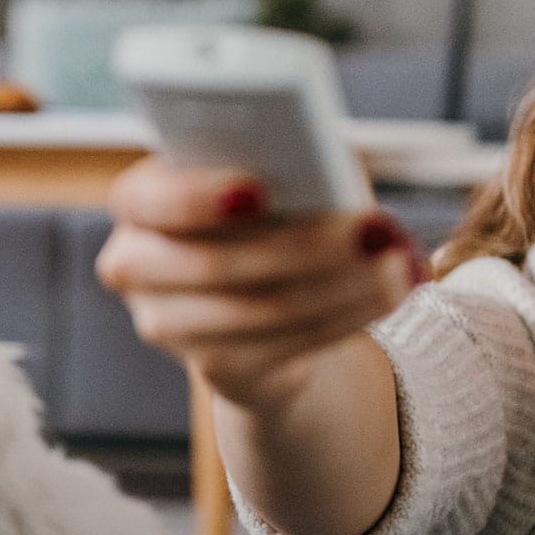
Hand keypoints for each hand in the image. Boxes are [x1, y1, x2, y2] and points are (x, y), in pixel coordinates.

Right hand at [95, 158, 425, 411]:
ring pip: (262, 310)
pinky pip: (288, 345)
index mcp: (139, 200)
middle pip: (216, 264)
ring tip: (398, 264)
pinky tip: (388, 294)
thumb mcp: (269, 176)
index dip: (199, 197)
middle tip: (373, 231)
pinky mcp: (216, 369)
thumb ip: (282, 166)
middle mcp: (136, 266)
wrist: (261, 294)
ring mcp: (169, 326)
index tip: (257, 190)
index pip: (149, 199)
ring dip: (343, 287)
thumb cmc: (266, 211)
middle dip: (304, 247)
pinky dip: (347, 316)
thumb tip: (328, 181)